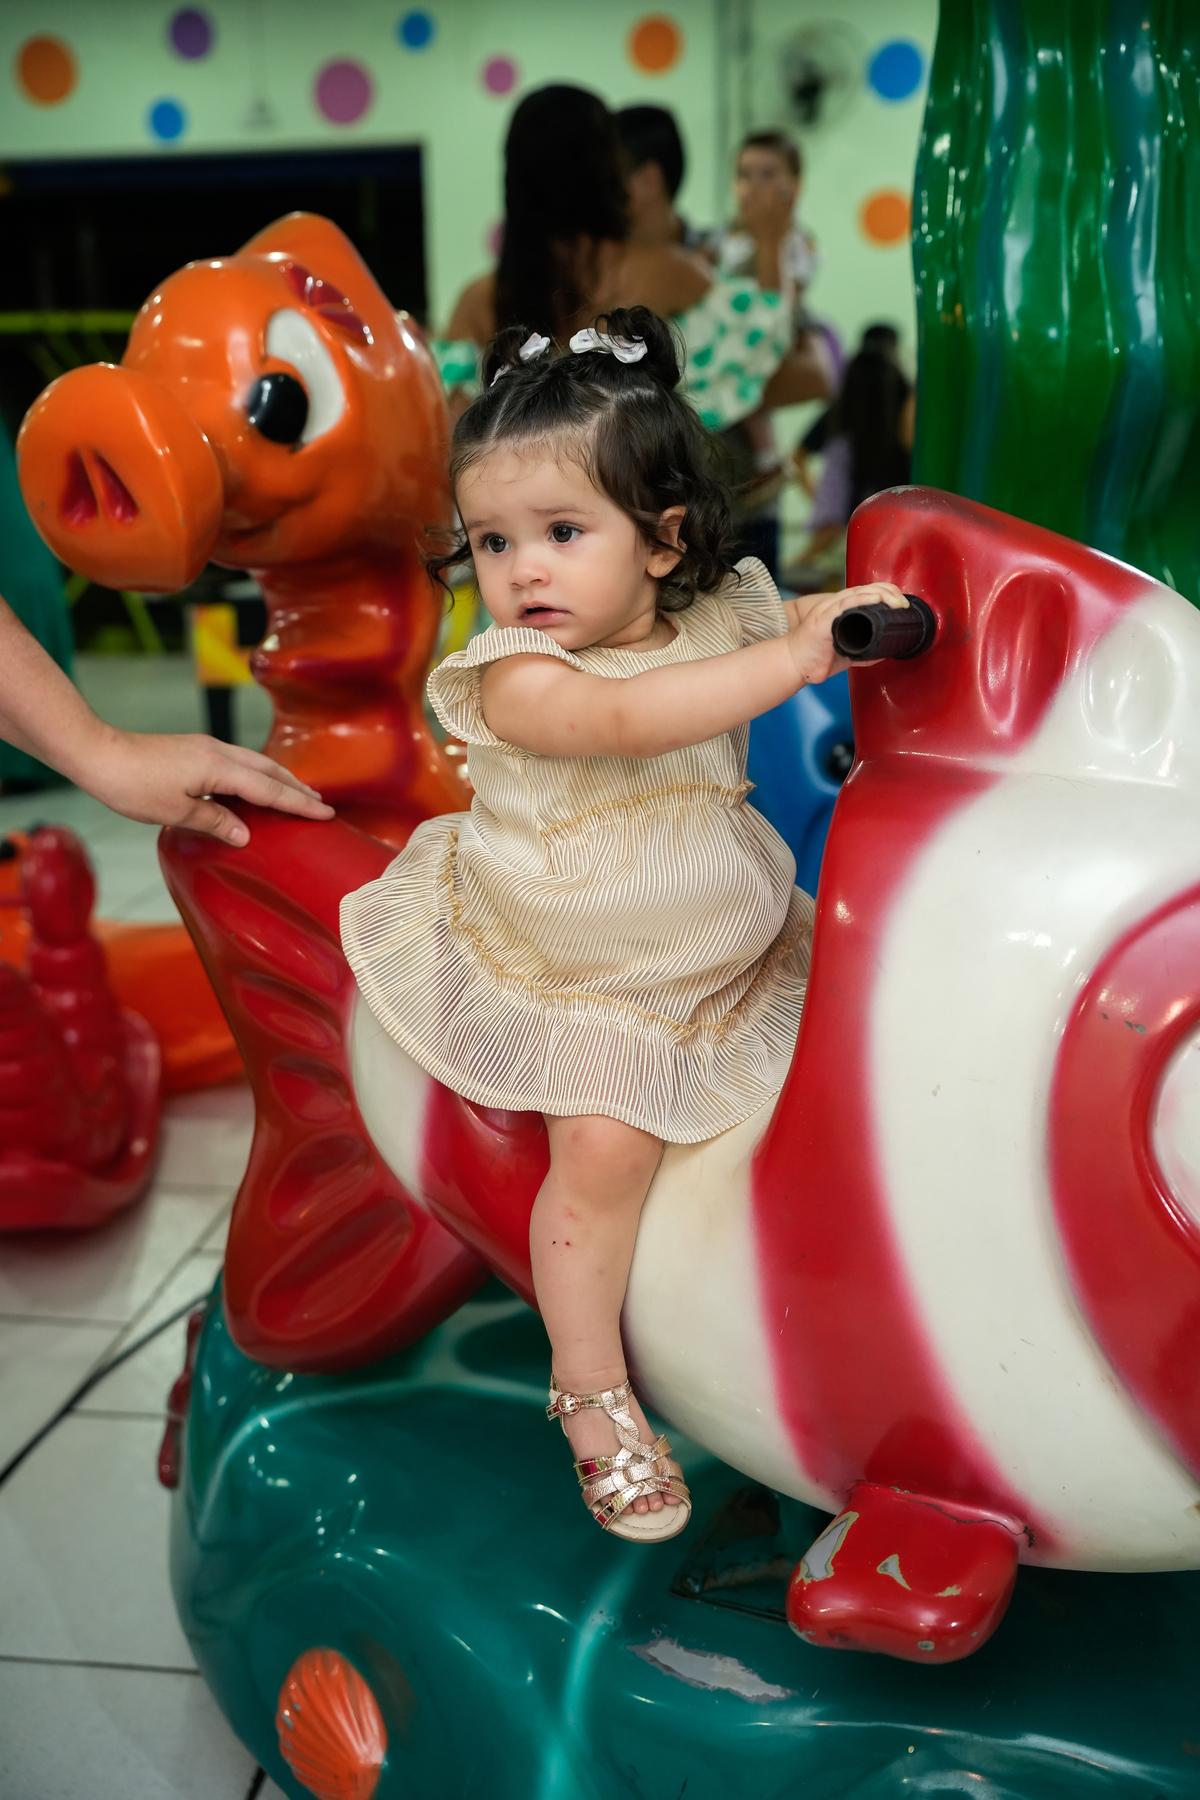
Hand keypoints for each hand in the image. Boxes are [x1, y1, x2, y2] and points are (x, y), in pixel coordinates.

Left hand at [84, 726, 334, 846]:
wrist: (99, 754)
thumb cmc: (132, 784)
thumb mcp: (175, 811)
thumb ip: (215, 821)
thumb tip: (245, 834)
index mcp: (218, 768)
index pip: (269, 789)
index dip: (298, 803)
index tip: (325, 812)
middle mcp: (218, 752)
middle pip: (269, 770)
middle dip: (296, 788)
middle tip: (320, 804)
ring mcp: (206, 748)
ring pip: (254, 763)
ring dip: (278, 778)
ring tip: (296, 793)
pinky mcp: (194, 750)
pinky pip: (238, 762)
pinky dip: (257, 774)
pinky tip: (255, 785)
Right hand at [784, 582, 908, 686]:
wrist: (794, 665)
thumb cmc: (816, 659)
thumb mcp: (847, 653)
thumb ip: (865, 651)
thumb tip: (885, 653)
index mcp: (841, 610)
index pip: (867, 592)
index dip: (887, 593)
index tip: (902, 605)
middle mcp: (835, 605)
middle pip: (867, 588)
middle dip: (890, 592)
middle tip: (904, 605)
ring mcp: (828, 610)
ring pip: (858, 593)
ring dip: (881, 594)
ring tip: (896, 602)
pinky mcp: (823, 619)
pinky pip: (845, 604)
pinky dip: (862, 600)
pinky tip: (876, 599)